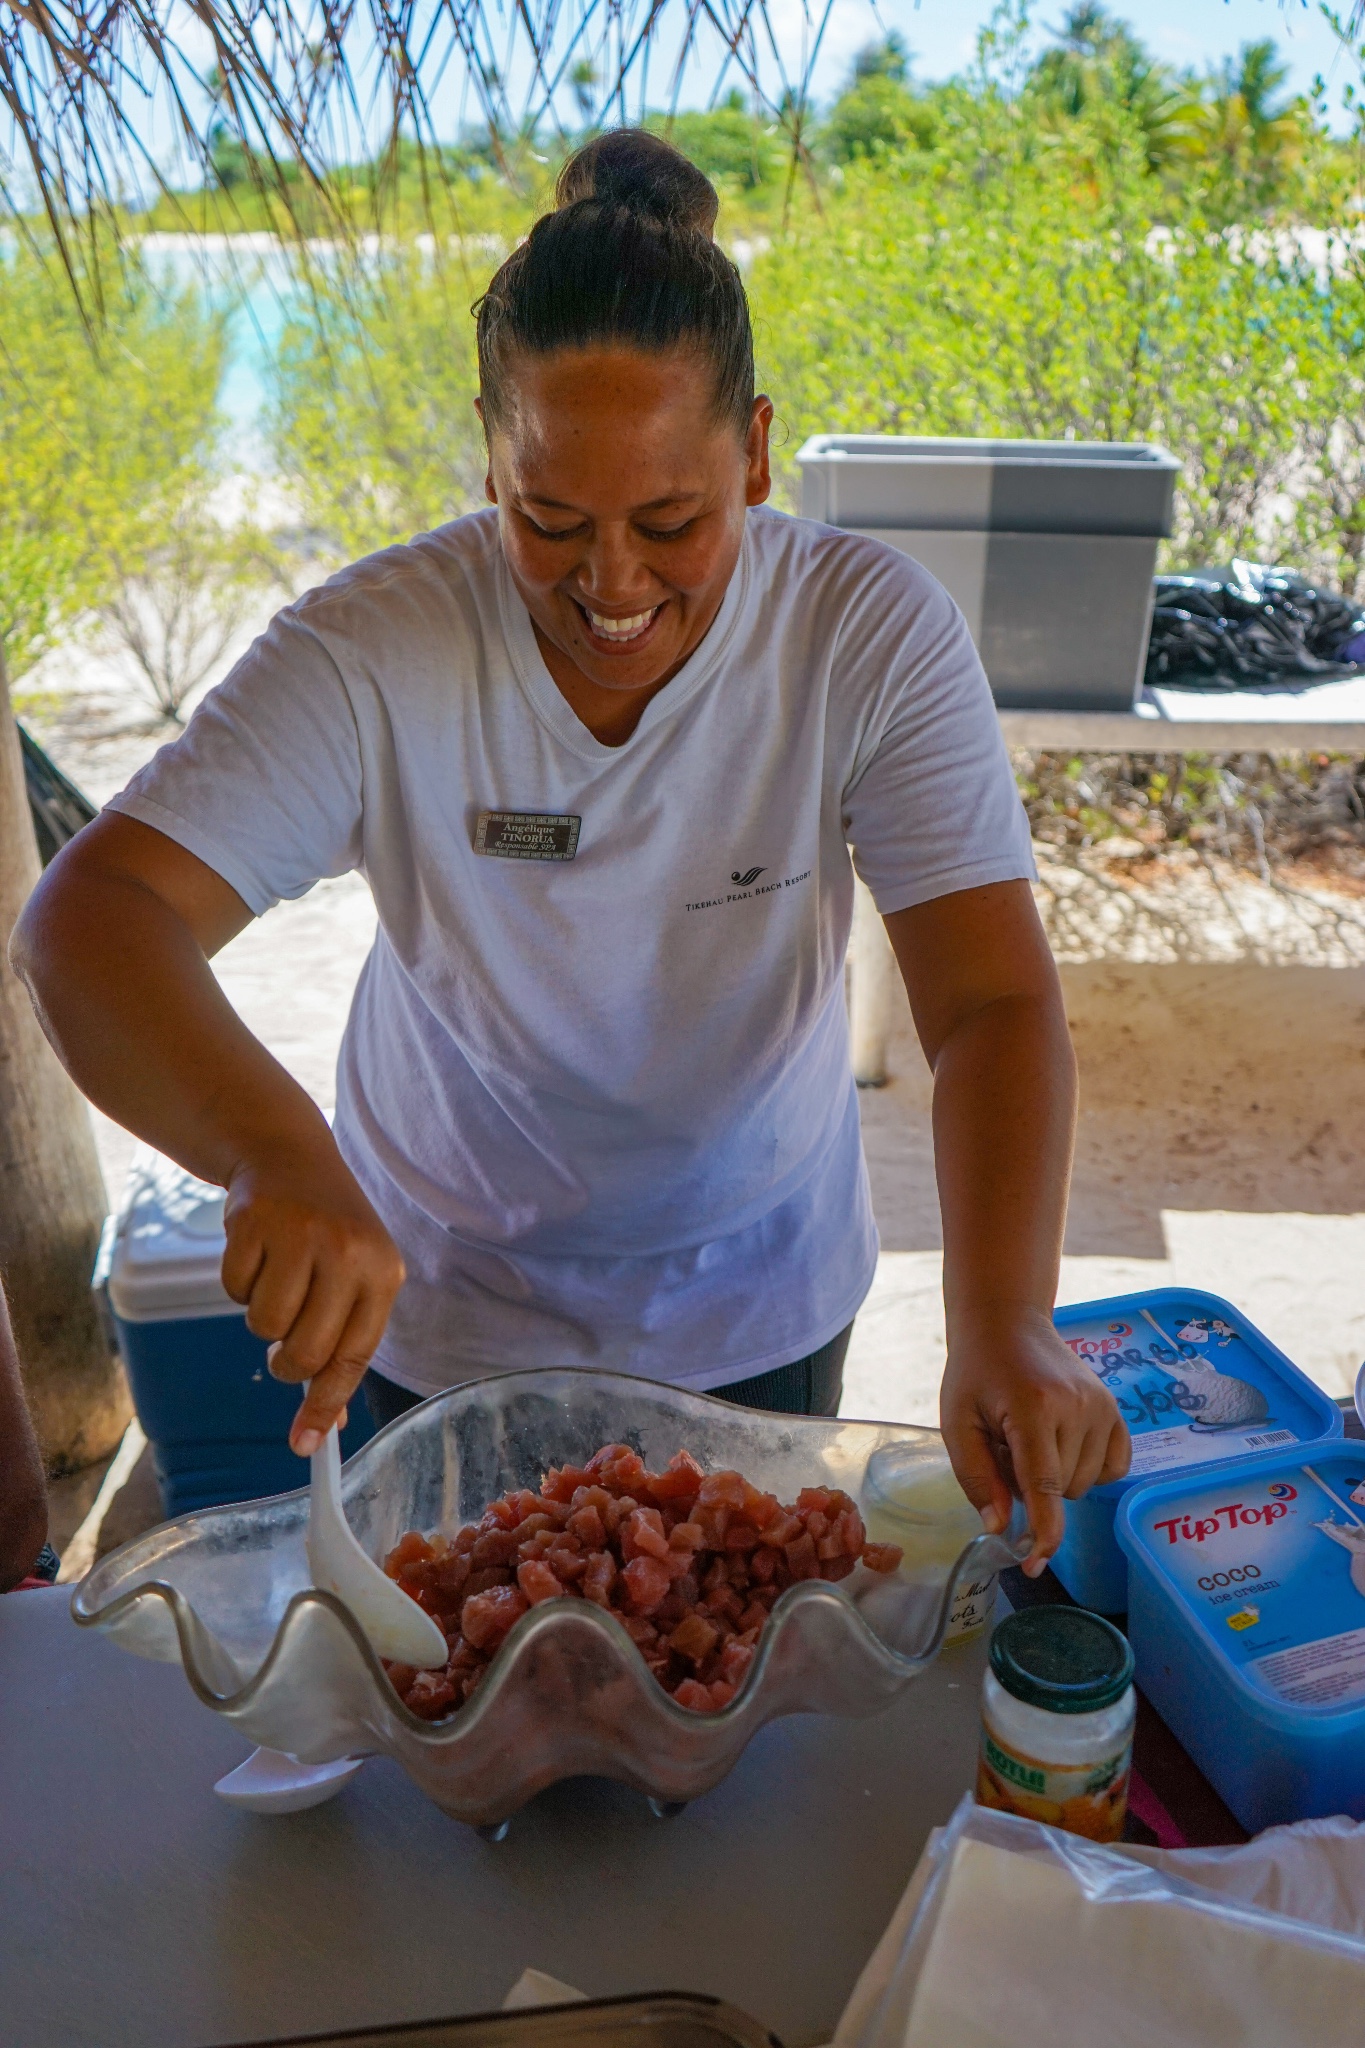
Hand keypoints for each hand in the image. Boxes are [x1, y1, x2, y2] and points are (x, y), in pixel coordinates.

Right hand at [220, 1140, 405, 1455]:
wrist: (291, 1157)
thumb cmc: (328, 1235)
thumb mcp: (355, 1280)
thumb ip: (344, 1347)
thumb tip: (327, 1428)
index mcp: (384, 1273)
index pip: (354, 1357)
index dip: (327, 1404)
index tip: (305, 1444)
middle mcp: (349, 1253)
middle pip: (304, 1353)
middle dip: (285, 1363)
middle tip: (281, 1344)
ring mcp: (302, 1234)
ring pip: (264, 1325)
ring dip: (260, 1316)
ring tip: (276, 1278)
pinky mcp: (256, 1222)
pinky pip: (234, 1289)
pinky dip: (238, 1283)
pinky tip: (258, 1252)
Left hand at [940, 1307, 1129, 1577]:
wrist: (1007, 1322)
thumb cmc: (976, 1373)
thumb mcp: (957, 1422)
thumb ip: (977, 1477)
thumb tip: (1001, 1528)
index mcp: (1033, 1407)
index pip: (1045, 1485)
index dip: (1043, 1532)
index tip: (1034, 1565)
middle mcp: (1077, 1406)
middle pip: (1062, 1489)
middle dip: (1033, 1487)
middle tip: (1007, 1449)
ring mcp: (1102, 1406)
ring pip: (1086, 1483)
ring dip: (1058, 1478)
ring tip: (1031, 1439)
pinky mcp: (1115, 1408)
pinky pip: (1114, 1467)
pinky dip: (1089, 1470)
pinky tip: (1064, 1446)